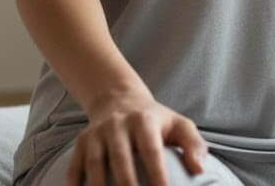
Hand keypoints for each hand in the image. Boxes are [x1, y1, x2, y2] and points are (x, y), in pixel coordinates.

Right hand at [67, 87, 209, 185]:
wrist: (118, 98)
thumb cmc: (154, 120)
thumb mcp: (178, 124)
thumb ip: (194, 144)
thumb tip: (200, 169)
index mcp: (144, 121)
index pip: (151, 150)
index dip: (157, 174)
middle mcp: (118, 125)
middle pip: (121, 160)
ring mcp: (97, 134)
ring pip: (96, 165)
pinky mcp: (81, 144)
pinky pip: (74, 169)